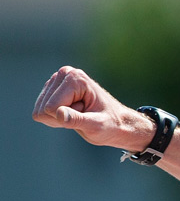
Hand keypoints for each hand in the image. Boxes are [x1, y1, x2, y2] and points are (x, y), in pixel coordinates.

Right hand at [31, 66, 153, 151]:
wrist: (117, 123)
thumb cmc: (111, 125)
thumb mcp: (96, 125)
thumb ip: (77, 120)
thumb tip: (58, 113)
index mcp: (75, 78)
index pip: (51, 108)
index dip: (68, 117)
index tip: (87, 113)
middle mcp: (63, 74)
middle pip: (44, 109)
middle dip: (63, 117)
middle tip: (84, 114)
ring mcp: (56, 82)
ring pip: (41, 111)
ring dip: (60, 118)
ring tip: (80, 113)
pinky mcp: (51, 90)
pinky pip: (41, 113)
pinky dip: (56, 118)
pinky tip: (73, 113)